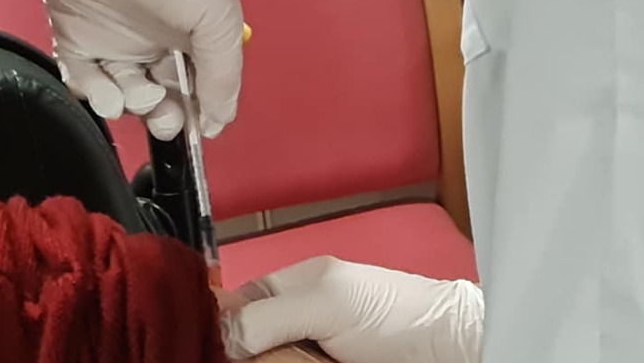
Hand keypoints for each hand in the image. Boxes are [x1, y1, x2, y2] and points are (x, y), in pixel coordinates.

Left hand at [43, 0, 243, 139]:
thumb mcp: (218, 23)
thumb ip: (223, 76)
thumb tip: (221, 119)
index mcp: (191, 34)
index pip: (196, 88)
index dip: (198, 113)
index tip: (199, 130)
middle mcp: (154, 38)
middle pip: (159, 96)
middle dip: (164, 116)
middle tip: (166, 121)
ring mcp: (115, 38)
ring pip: (122, 94)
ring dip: (130, 107)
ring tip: (136, 98)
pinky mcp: (77, 36)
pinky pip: (83, 79)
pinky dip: (94, 96)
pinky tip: (107, 96)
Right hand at [220, 256, 484, 362]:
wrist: (443, 349)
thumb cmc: (391, 311)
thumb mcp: (326, 301)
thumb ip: (267, 315)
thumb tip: (216, 338)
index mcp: (287, 288)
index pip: (230, 306)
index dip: (214, 325)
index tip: (199, 343)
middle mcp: (290, 323)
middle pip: (242, 345)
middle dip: (237, 353)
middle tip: (251, 357)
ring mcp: (304, 355)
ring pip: (263, 362)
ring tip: (296, 360)